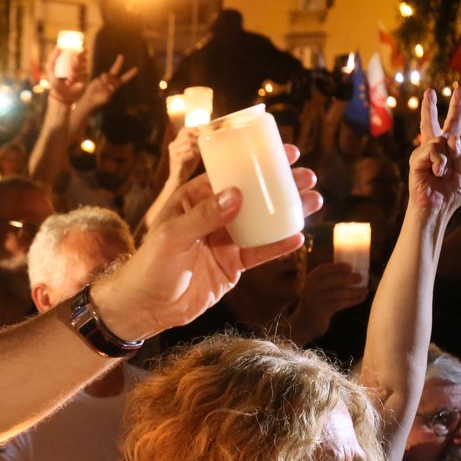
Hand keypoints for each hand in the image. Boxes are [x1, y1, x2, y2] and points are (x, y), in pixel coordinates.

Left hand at [45, 45, 87, 104]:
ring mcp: (82, 72)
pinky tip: (72, 83)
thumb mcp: (50, 68)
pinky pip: (85, 75)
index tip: (83, 50)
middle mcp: (78, 65)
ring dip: (76, 72)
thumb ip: (53, 57)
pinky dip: (78, 78)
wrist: (60, 95)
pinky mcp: (84, 79)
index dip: (82, 51)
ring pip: (84, 67)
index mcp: (70, 61)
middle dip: (78, 63)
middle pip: (83, 59)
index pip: (79, 53)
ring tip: (69, 79)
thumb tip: (58, 46)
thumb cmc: (54, 81)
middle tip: (72, 69)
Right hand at [79, 54, 136, 109]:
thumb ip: (109, 91)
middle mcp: (112, 80)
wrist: (91, 98)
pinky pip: (102, 77)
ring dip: (106, 81)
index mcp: (116, 85)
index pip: (125, 78)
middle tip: (121, 55)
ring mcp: (105, 78)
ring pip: (107, 75)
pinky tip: (99, 86)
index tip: (137, 68)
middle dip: (118, 62)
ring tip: (102, 88)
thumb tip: (109, 84)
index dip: (131, 74)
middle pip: (116, 69)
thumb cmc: (100, 100)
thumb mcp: (106, 97)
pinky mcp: (99, 78)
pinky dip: (101, 82)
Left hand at [103, 144, 321, 336]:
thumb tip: (236, 194)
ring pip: (260, 223)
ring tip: (314, 200)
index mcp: (192, 200)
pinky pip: (259, 252)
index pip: (227, 175)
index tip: (282, 153)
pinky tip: (298, 237)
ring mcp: (223, 241)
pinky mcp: (231, 266)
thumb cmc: (150, 266)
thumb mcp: (174, 236)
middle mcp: (211, 217)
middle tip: (306, 176)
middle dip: (279, 185)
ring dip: (286, 212)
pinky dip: (278, 245)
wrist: (146, 307)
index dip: (254, 164)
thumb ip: (204, 216)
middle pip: (250, 197)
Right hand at [166, 124, 201, 184]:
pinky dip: (195, 154)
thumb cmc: (187, 165)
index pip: (183, 130)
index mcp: (175, 142)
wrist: (179, 179)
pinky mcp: (176, 160)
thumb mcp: (191, 151)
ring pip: (188, 144)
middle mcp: (172, 146)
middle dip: (197, 138)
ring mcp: (173, 153)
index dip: (193, 129)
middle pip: (187, 135)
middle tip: (204, 143)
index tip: (203, 131)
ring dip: (197, 147)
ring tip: (200, 152)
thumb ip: (196, 143)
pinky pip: (189, 153)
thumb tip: (207, 134)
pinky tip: (196, 157)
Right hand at [288, 262, 367, 343]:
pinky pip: (340, 303)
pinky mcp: (320, 311)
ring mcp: (314, 299)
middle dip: (348, 278)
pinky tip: (360, 298)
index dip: (336, 267)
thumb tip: (350, 274)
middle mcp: (309, 288)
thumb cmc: (314, 306)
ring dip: (354, 291)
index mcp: (309, 281)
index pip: (322, 270)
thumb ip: (327, 283)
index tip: (350, 266)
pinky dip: (352, 300)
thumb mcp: (316, 292)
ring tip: (365, 290)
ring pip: (338, 292)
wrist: (302, 325)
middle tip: (360, 278)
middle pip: (331, 279)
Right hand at [408, 88, 460, 216]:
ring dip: (447, 158)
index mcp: (447, 152)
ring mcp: (422, 154)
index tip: (459, 91)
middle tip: (429, 91)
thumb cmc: (449, 195)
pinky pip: (433, 150)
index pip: (452, 126)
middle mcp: (432, 150)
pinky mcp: (415, 160)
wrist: (435, 210)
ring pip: (440, 141)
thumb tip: (451, 138)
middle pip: (431, 123)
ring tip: (442, 173)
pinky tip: (436, 172)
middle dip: (430, 107)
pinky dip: (440, 162)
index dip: (456, 108)